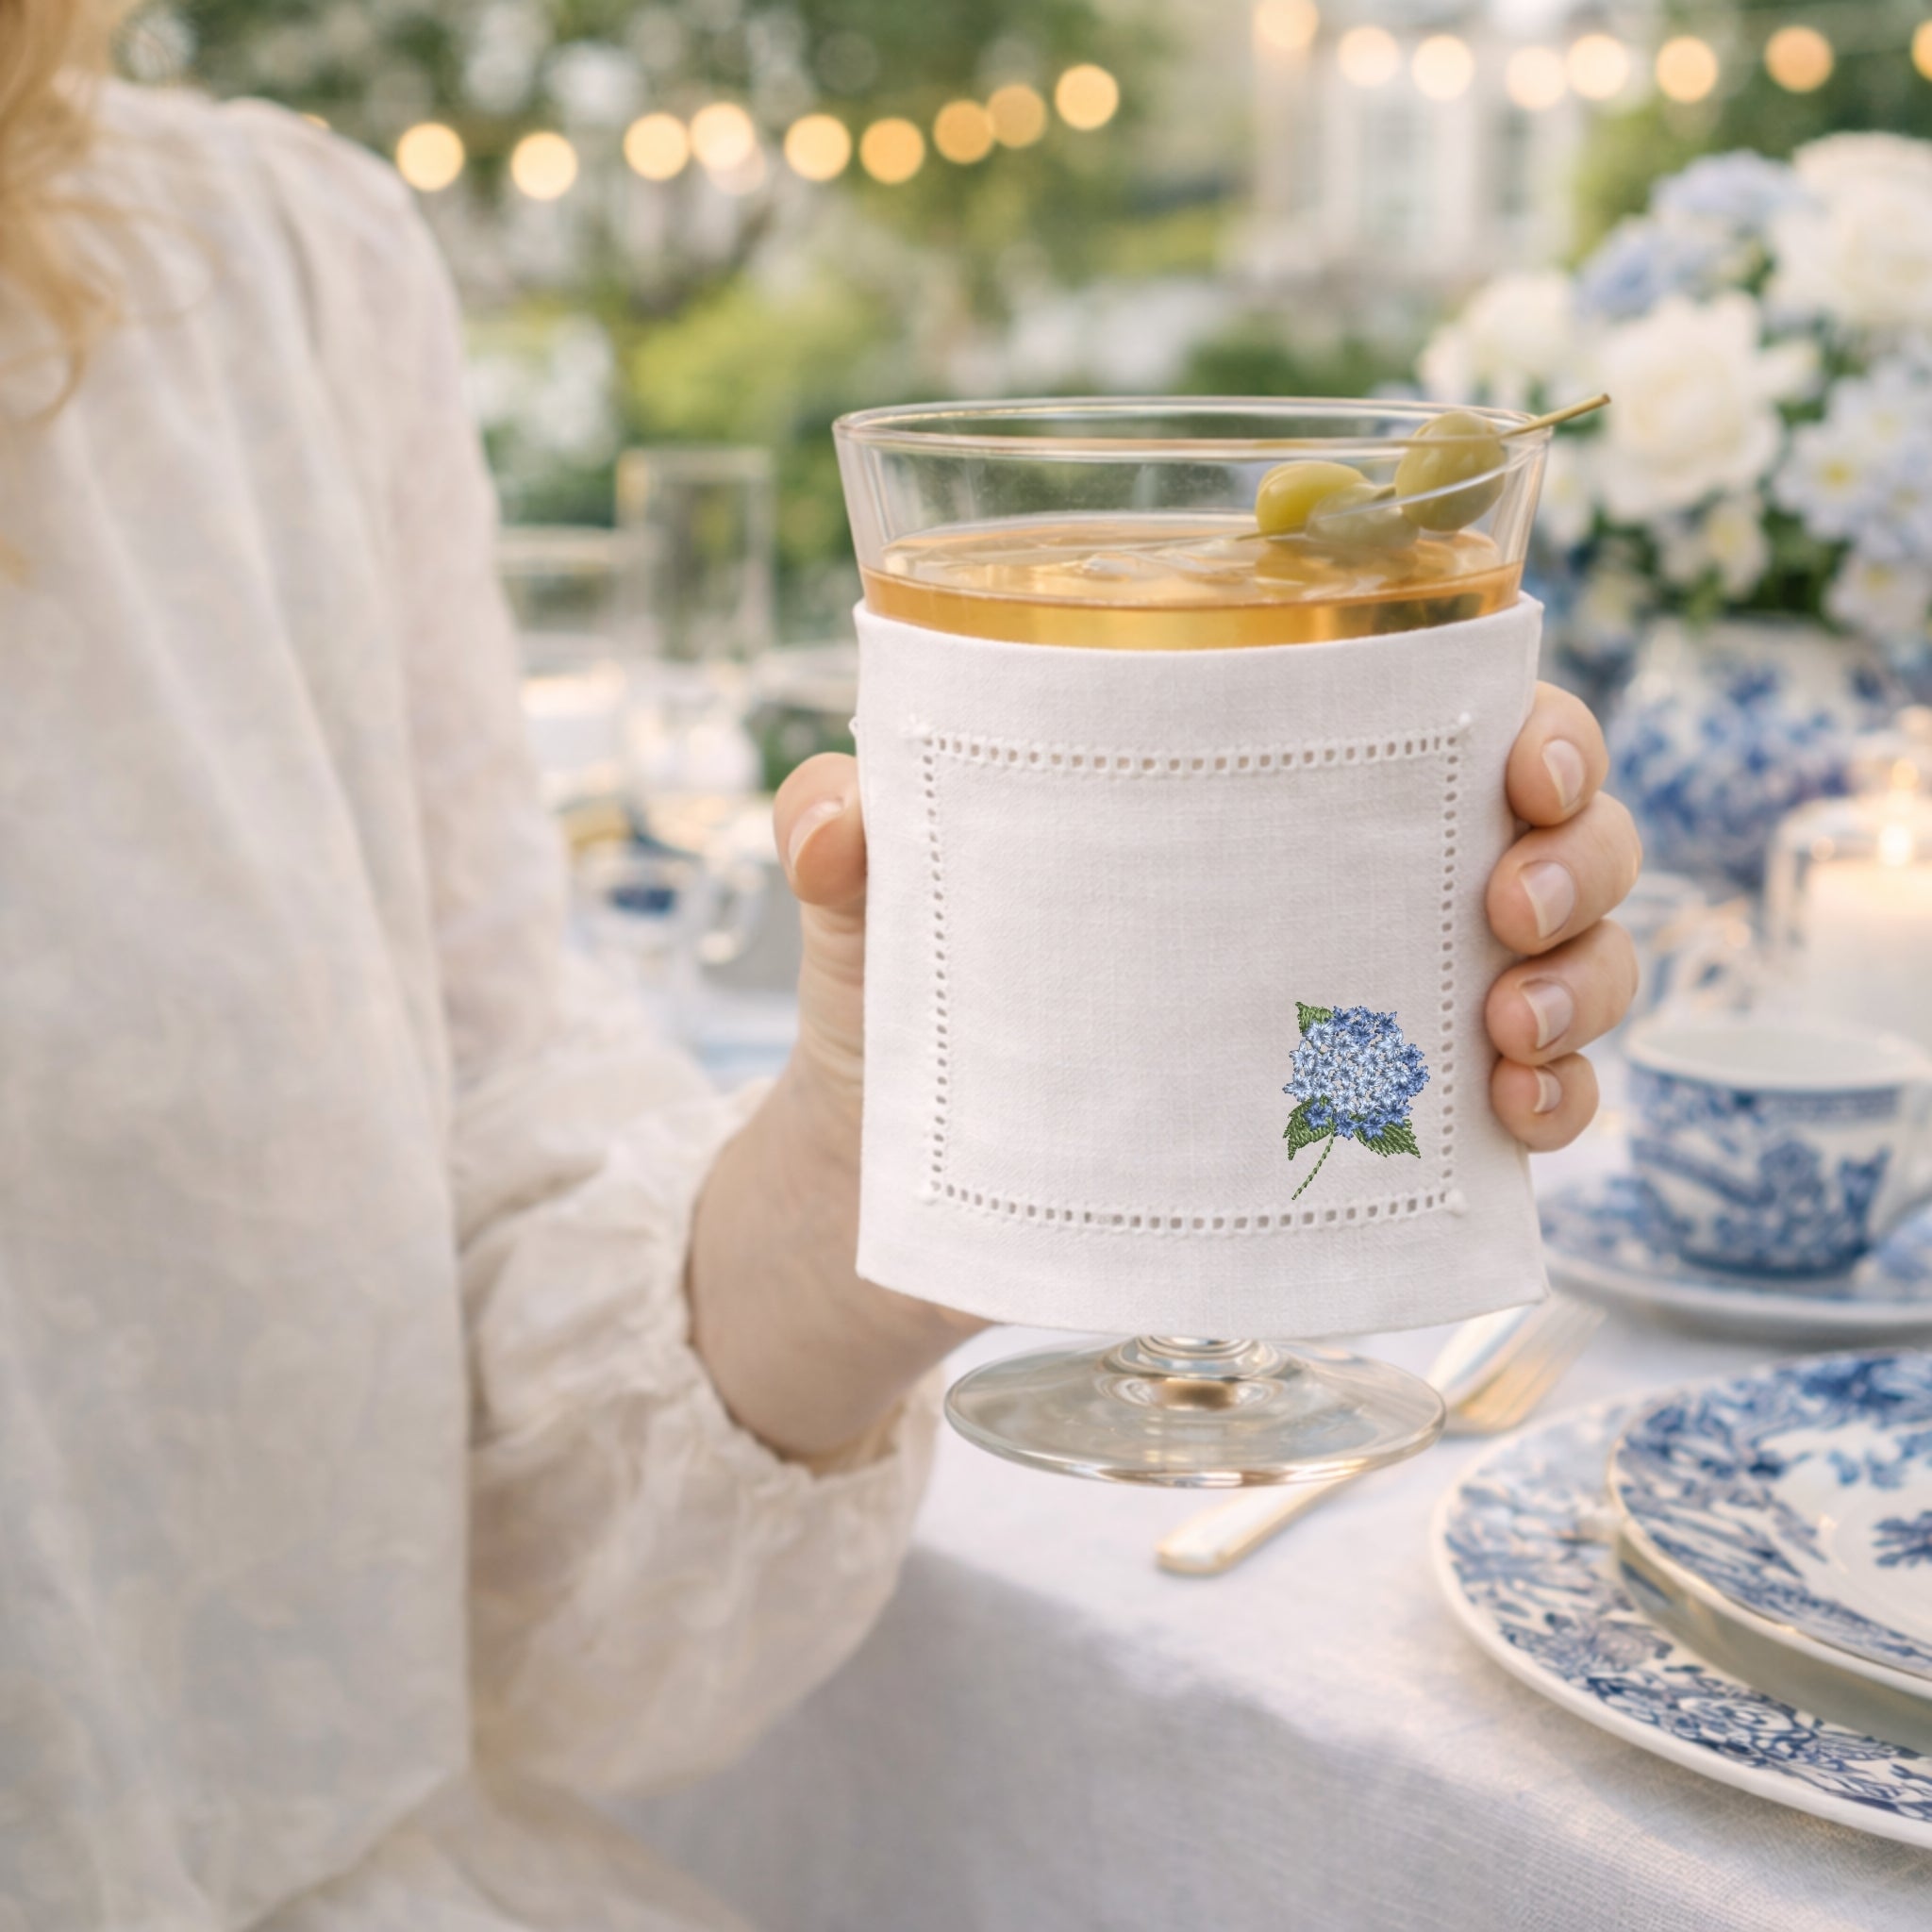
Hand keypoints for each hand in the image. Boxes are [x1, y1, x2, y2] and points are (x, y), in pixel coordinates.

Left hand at [773, 683, 1641, 1161]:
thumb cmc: (903, 1003)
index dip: (1533, 721)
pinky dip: (1563, 1101)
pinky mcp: (1376, 1127)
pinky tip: (1520, 1119)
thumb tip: (828, 815)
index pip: (1444, 716)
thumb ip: (843, 836)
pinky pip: (1531, 1099)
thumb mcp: (867, 907)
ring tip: (1503, 1027)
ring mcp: (1375, 1006)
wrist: (895, 1182)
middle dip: (1579, 855)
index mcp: (1256, 790)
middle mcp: (1344, 882)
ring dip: (1587, 979)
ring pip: (1571, 956)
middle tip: (1504, 909)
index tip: (1524, 763)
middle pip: (1548, 829)